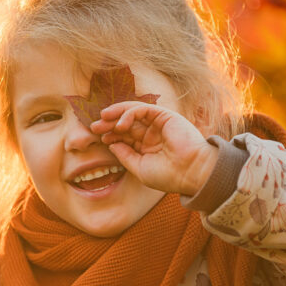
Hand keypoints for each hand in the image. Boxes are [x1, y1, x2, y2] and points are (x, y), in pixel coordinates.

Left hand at [90, 102, 218, 195]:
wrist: (191, 173)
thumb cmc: (168, 176)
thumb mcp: (139, 168)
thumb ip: (125, 155)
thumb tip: (111, 145)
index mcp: (147, 147)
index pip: (125, 136)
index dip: (111, 135)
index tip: (99, 138)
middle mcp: (152, 134)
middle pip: (126, 123)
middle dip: (109, 123)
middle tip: (94, 127)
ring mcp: (158, 124)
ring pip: (132, 113)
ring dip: (115, 114)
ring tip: (102, 120)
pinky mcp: (165, 116)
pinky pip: (143, 109)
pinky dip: (129, 113)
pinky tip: (120, 124)